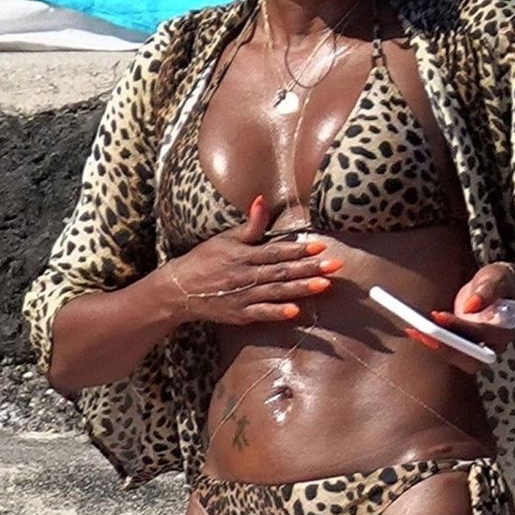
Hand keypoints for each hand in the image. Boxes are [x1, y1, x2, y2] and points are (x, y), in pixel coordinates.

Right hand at [164, 196, 340, 325]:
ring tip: (324, 285)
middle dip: (310, 268)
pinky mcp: (240, 314)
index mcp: (243, 255)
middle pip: (282, 271)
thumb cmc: (204, 260)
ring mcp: (243, 296)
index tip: (320, 246)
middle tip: (335, 265)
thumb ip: (249, 225)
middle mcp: (245, 275)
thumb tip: (262, 201)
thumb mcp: (225, 238)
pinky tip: (294, 312)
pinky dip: (277, 312)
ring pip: (277, 292)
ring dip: (301, 289)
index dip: (298, 249)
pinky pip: (261, 313)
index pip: (275, 251)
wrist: (179, 290)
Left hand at [404, 263, 514, 373]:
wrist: (499, 290)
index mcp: (507, 327)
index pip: (484, 332)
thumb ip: (488, 289)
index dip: (462, 326)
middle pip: (472, 356)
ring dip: (436, 347)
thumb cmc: (500, 283)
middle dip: (446, 347)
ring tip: (415, 332)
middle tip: (422, 332)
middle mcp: (494, 344)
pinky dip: (432, 342)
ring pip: (458, 358)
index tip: (439, 316)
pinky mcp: (466, 346)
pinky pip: (450, 351)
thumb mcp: (497, 278)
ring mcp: (479, 348)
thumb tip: (471, 304)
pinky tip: (415, 331)